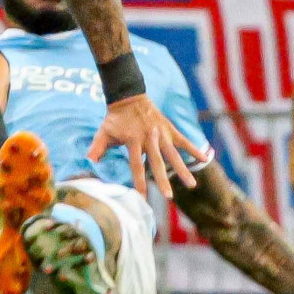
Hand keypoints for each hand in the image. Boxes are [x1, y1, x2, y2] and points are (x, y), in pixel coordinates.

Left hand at [86, 93, 208, 198]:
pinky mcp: (169, 129)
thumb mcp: (104, 131)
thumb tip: (89, 161)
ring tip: (192, 185)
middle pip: (157, 163)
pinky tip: (204, 158)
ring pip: (174, 155)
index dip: (139, 181)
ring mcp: (161, 133)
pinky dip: (193, 149)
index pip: (136, 165)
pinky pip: (183, 141)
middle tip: (169, 197)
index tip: (142, 197)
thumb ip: (98, 147)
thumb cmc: (115, 118)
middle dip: (164, 180)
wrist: (129, 96)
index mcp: (133, 141)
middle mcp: (149, 138)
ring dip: (183, 170)